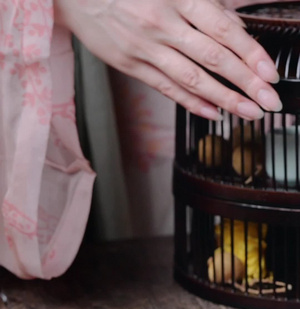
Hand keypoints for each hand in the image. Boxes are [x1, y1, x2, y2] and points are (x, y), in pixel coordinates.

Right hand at [54, 0, 281, 120]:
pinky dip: (192, 102)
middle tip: (269, 102)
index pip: (225, 30)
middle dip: (247, 83)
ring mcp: (146, 48)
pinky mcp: (132, 66)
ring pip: (193, 79)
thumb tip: (236, 27)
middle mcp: (164, 23)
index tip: (270, 74)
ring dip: (225, 99)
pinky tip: (212, 112)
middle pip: (214, 58)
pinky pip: (167, 88)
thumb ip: (204, 4)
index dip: (251, 53)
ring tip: (248, 113)